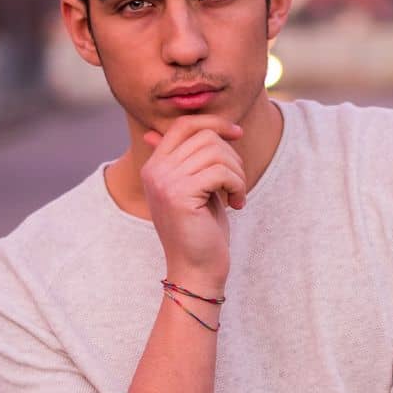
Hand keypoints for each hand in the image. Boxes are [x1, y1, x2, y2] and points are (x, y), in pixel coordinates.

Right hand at [140, 112, 245, 286]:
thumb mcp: (195, 188)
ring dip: (237, 173)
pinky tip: (236, 204)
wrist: (196, 270)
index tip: (237, 133)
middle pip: (204, 136)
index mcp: (154, 166)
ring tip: (237, 195)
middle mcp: (154, 170)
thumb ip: (189, 159)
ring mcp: (164, 182)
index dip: (214, 122)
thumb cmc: (201, 231)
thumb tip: (169, 131)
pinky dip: (237, 185)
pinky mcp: (179, 195)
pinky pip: (221, 172)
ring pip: (216, 152)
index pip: (184, 125)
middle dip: (231, 156)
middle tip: (237, 183)